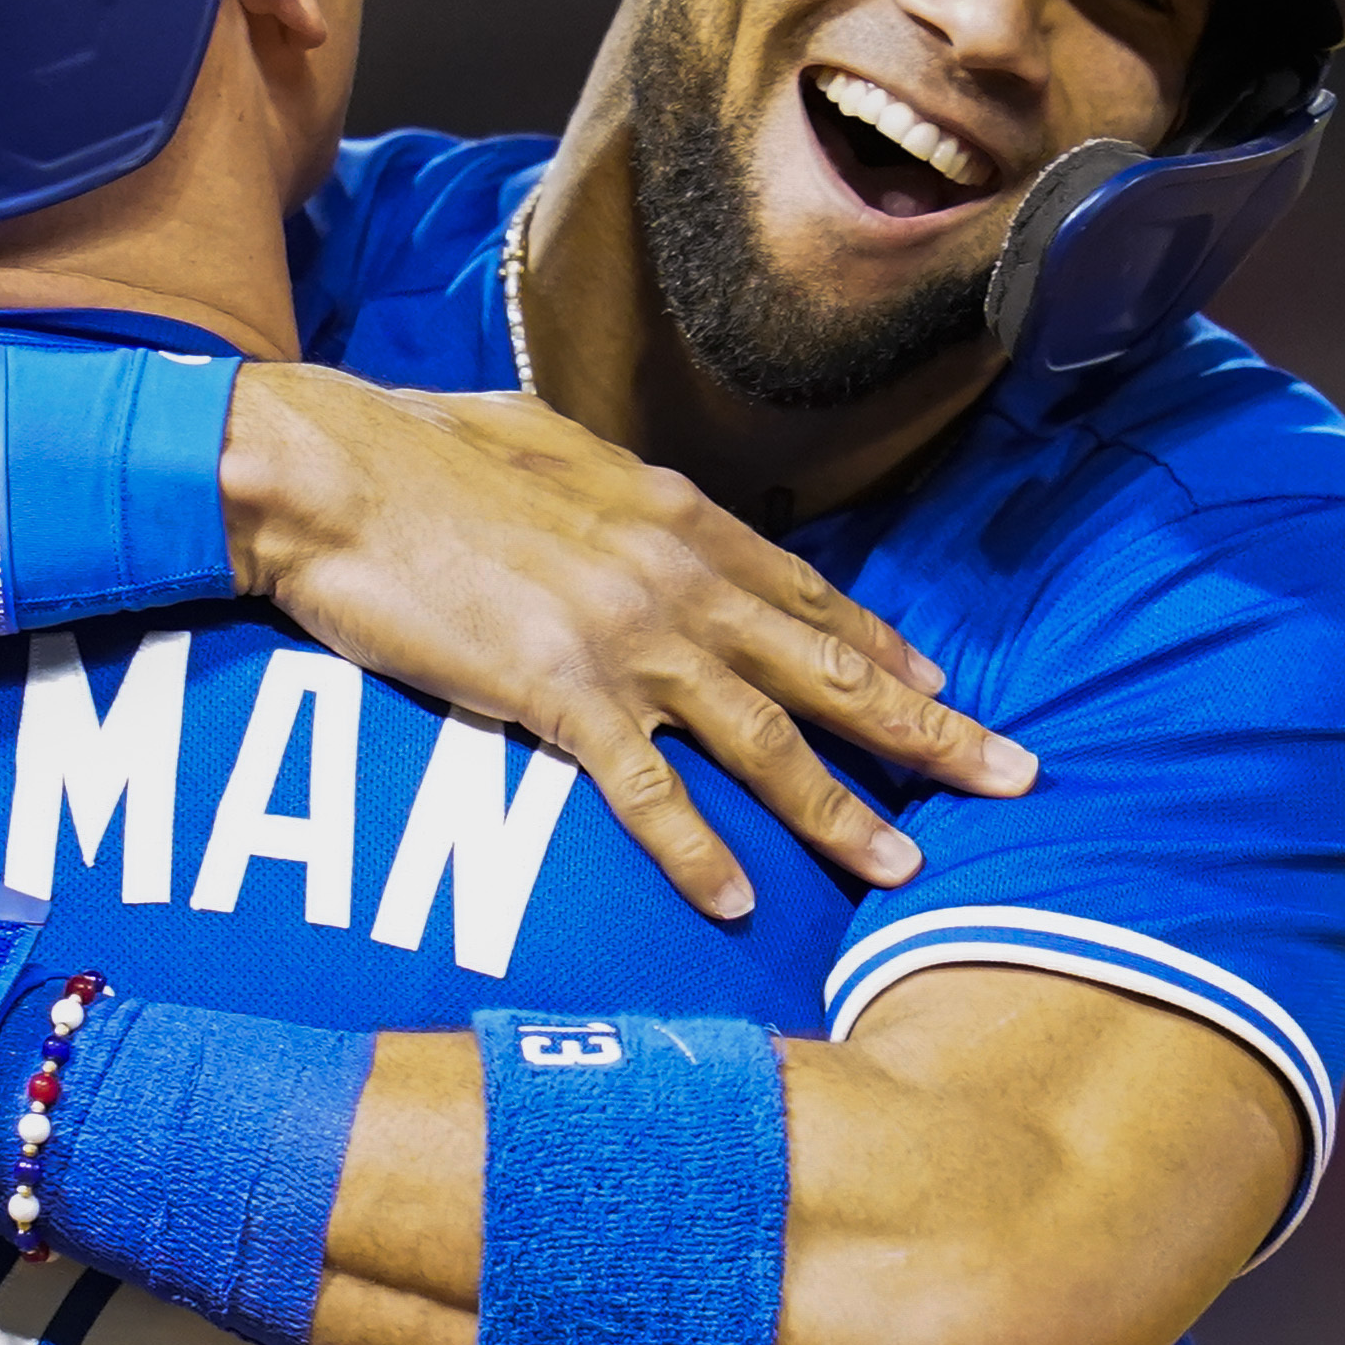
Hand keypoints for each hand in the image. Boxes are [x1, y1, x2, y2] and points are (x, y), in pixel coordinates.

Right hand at [218, 366, 1032, 919]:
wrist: (332, 470)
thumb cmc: (423, 450)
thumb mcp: (552, 444)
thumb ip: (618, 491)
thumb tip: (643, 501)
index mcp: (677, 517)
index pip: (810, 595)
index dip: (883, 648)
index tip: (939, 688)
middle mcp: (675, 579)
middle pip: (826, 667)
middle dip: (926, 729)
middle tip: (1013, 773)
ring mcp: (623, 640)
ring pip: (763, 738)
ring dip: (840, 809)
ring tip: (903, 867)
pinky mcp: (555, 694)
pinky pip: (644, 791)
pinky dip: (694, 849)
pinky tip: (736, 900)